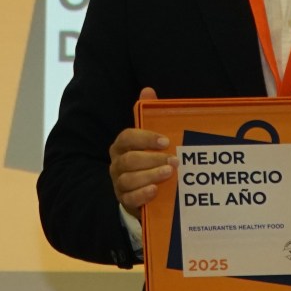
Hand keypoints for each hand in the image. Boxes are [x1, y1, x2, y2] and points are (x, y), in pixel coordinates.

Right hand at [108, 87, 175, 221]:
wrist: (145, 191)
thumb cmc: (148, 159)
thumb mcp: (150, 138)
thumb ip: (148, 114)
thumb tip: (147, 90)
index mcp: (121, 146)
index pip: (127, 138)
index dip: (145, 138)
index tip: (166, 141)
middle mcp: (117, 164)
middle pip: (129, 160)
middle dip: (152, 159)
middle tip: (174, 161)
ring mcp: (119, 183)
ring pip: (128, 179)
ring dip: (150, 175)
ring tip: (169, 173)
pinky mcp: (125, 201)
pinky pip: (129, 198)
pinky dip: (142, 194)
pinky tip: (155, 190)